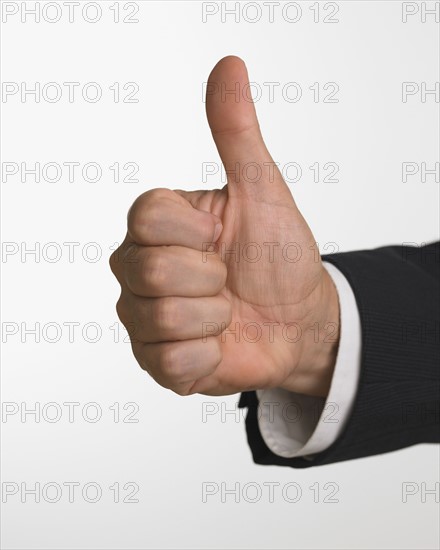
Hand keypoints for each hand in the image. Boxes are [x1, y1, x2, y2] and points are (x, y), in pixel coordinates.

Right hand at [110, 56, 339, 397]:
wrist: (300, 319)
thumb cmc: (279, 254)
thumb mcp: (262, 189)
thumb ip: (237, 133)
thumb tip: (228, 67)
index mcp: (156, 225)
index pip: (146, 217)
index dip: (197, 231)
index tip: (220, 237)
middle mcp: (138, 269)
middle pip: (150, 270)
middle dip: (211, 276)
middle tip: (227, 279)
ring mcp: (143, 318)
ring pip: (161, 317)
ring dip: (215, 316)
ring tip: (226, 312)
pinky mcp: (157, 362)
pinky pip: (170, 361)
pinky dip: (209, 355)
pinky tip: (218, 344)